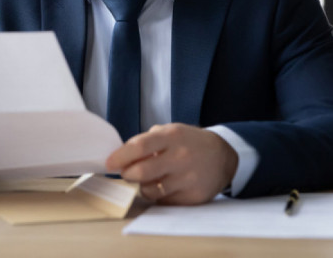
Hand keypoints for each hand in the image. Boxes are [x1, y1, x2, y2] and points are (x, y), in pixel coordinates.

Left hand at [105, 123, 238, 204]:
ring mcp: (188, 179)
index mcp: (172, 136)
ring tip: (151, 178)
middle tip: (127, 173)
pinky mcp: (193, 197)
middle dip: (128, 174)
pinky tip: (166, 186)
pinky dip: (159, 196)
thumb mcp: (171, 131)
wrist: (223, 157)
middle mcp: (180, 157)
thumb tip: (120, 155)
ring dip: (143, 186)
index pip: (139, 146)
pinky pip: (164, 201)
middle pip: (142, 172)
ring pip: (151, 190)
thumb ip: (147, 141)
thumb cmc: (189, 143)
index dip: (120, 156)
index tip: (109, 164)